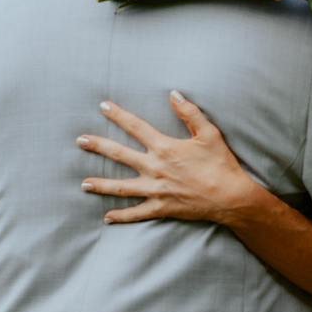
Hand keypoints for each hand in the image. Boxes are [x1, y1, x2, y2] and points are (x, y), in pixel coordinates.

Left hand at [77, 92, 258, 224]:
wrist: (231, 198)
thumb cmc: (222, 164)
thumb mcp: (209, 133)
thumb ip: (190, 113)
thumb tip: (174, 94)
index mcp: (165, 147)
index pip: (135, 127)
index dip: (118, 115)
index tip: (103, 106)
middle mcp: (155, 168)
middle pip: (120, 154)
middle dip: (98, 146)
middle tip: (80, 141)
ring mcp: (156, 190)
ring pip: (121, 187)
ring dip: (101, 185)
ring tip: (83, 184)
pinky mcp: (161, 208)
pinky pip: (136, 213)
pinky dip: (121, 216)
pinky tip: (107, 217)